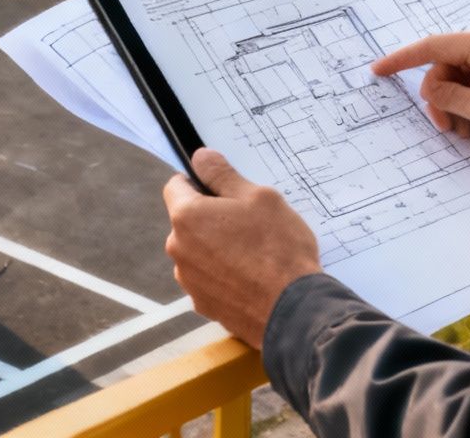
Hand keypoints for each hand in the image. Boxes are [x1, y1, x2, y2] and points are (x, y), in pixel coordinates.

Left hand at [163, 148, 321, 343]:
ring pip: (198, 250)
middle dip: (211, 216)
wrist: (294, 311)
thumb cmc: (278, 250)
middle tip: (248, 221)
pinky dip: (224, 273)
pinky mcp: (203, 304)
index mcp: (186, 217)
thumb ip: (223, 174)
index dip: (199, 182)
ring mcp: (189, 281)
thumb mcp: (258, 197)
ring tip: (254, 252)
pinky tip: (252, 276)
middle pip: (187, 221)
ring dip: (217, 246)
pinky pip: (209, 278)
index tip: (222, 188)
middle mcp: (179, 250)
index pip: (176, 186)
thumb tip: (200, 158)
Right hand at [373, 27, 469, 161]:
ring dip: (456, 106)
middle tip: (445, 127)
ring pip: (461, 78)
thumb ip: (449, 97)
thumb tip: (429, 90)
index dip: (402, 59)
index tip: (379, 70)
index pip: (432, 46)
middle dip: (440, 98)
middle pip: (446, 66)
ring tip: (467, 133)